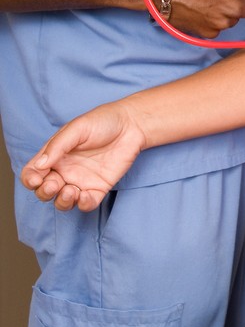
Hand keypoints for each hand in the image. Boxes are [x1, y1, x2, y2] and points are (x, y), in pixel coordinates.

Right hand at [20, 102, 146, 211]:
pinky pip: (86, 204)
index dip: (30, 179)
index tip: (37, 179)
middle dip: (45, 192)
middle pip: (44, 191)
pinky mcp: (98, 188)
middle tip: (55, 184)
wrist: (132, 125)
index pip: (33, 173)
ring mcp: (81, 181)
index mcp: (54, 155)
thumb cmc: (102, 121)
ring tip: (71, 191)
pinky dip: (83, 204)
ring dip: (62, 202)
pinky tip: (86, 195)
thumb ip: (58, 146)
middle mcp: (65, 170)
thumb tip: (39, 165)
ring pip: (63, 202)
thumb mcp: (77, 128)